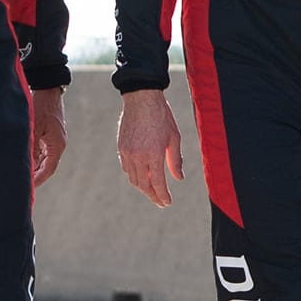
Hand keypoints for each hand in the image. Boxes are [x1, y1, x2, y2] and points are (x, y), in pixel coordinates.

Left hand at [31, 87, 68, 185]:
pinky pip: (42, 152)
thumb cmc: (40, 106)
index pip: (49, 169)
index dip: (38, 180)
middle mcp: (57, 144)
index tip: (28, 188)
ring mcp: (53, 140)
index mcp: (57, 145)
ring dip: (33, 168)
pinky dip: (33, 159)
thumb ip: (30, 148)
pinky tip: (23, 162)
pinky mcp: (48, 135)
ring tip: (21, 177)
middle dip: (35, 177)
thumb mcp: (33, 128)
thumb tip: (26, 165)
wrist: (47, 89)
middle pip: (46, 167)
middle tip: (22, 186)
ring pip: (43, 160)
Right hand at [116, 88, 188, 207]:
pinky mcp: (121, 148)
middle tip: (160, 202)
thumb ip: (175, 160)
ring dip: (143, 188)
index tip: (167, 202)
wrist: (141, 99)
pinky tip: (142, 177)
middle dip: (153, 196)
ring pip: (133, 179)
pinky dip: (134, 176)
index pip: (157, 183)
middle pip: (144, 185)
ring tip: (152, 191)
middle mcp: (138, 156)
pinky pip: (126, 168)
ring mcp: (127, 152)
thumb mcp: (174, 138)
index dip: (163, 196)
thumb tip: (179, 178)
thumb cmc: (162, 116)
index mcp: (153, 154)